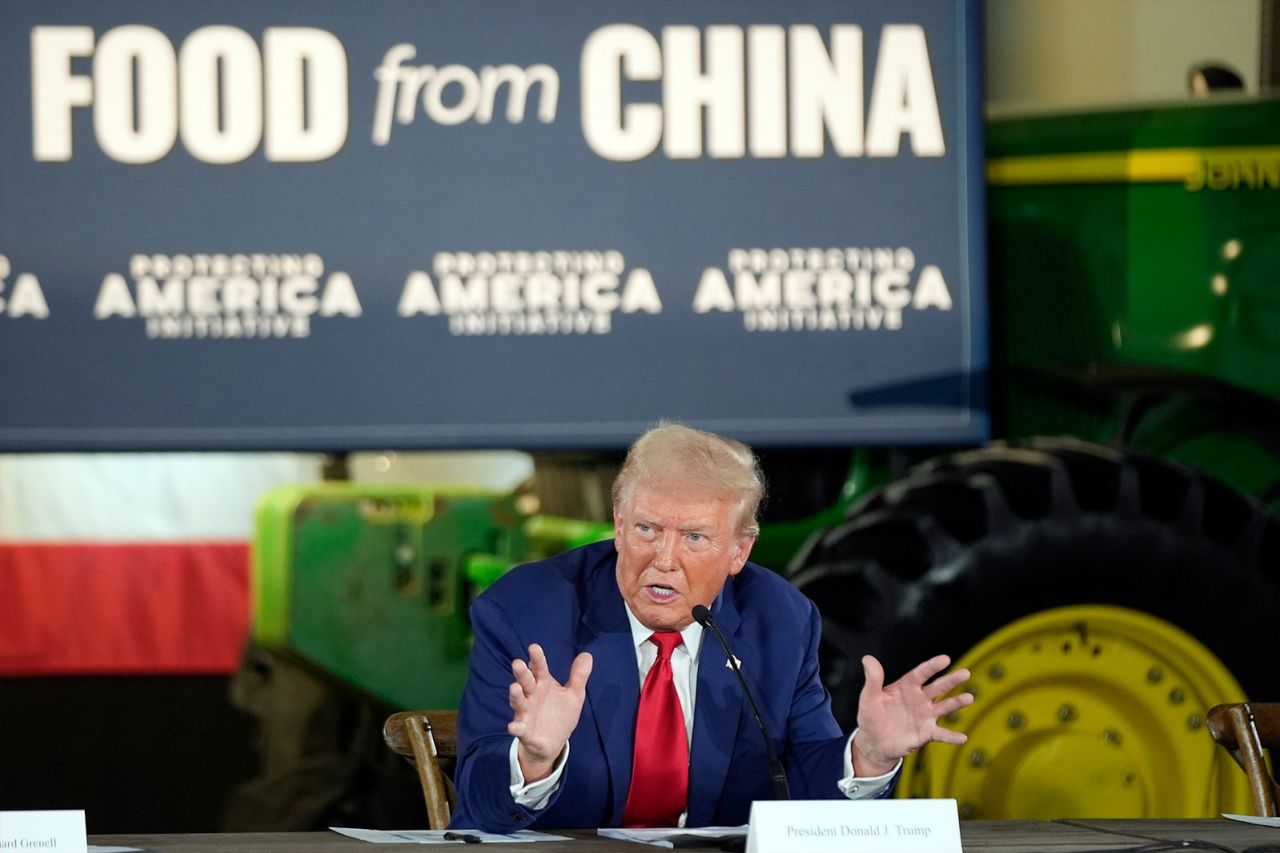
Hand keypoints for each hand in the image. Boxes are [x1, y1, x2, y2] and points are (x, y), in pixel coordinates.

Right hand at [507, 643, 592, 782]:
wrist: (553, 742)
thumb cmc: (560, 714)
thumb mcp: (574, 695)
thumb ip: (579, 676)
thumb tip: (587, 654)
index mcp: (543, 684)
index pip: (539, 668)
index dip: (537, 658)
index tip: (534, 647)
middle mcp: (532, 695)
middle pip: (526, 681)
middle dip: (522, 673)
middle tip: (518, 663)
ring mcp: (526, 712)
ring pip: (519, 701)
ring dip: (515, 695)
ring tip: (514, 687)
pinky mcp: (524, 730)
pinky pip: (518, 728)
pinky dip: (515, 727)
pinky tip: (514, 726)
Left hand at [852, 654, 972, 776]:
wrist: (874, 742)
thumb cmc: (872, 716)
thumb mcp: (869, 696)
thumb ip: (873, 678)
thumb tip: (868, 659)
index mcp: (907, 687)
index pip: (921, 673)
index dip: (932, 666)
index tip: (945, 659)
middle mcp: (920, 699)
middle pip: (938, 687)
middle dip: (951, 680)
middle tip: (965, 673)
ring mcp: (925, 716)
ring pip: (944, 707)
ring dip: (956, 703)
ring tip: (969, 698)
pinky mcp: (927, 733)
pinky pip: (941, 734)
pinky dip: (952, 736)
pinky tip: (962, 737)